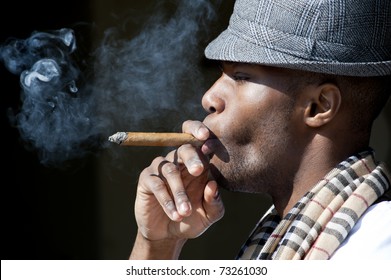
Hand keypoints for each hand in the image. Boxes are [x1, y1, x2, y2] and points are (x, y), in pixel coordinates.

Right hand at [134, 120, 224, 241]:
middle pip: (184, 148)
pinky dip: (167, 200)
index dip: (200, 131)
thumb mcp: (209, 215)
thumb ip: (214, 202)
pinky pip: (156, 183)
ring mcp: (161, 168)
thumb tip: (212, 184)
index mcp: (198, 164)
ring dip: (179, 193)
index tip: (206, 136)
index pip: (199, 141)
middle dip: (192, 157)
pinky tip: (175, 214)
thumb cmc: (192, 219)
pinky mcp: (147, 179)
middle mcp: (179, 162)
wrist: (168, 235)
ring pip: (170, 170)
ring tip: (186, 212)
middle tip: (198, 171)